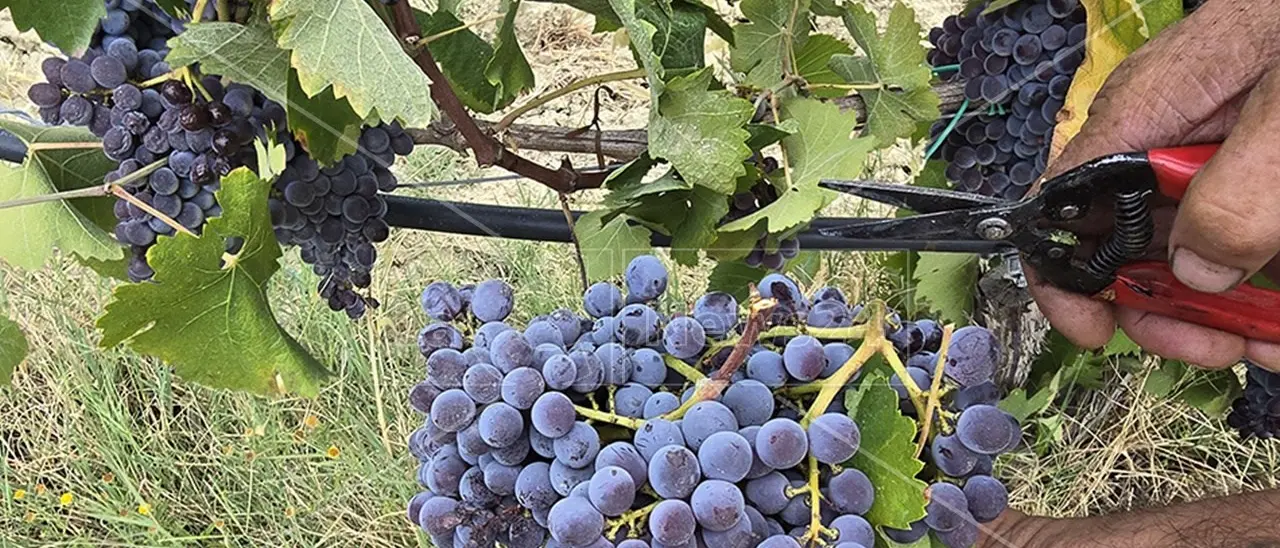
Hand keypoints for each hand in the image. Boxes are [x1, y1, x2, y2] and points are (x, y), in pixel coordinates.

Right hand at [1031, 0, 1279, 369]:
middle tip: (1222, 344)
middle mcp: (1158, 139)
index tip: (1099, 332)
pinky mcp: (1248, 166)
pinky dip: (1261, 282)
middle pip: (1126, 245)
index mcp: (1142, 116)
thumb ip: (1238, 194)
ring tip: (1272, 334)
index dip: (1063, 279)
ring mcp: (1206, 154)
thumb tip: (1195, 272)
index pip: (1059, 206)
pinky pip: (1238, 234)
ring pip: (1190, 251)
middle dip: (1166, 308)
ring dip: (1225, 306)